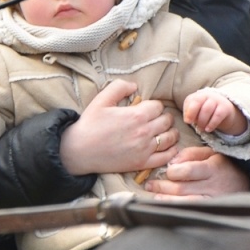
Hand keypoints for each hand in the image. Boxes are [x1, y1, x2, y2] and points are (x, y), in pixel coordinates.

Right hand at [58, 80, 176, 176]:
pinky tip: (167, 147)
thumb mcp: (101, 99)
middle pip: (167, 120)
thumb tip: (135, 85)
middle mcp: (144, 132)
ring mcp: (144, 149)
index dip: (154, 105)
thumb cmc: (89, 124)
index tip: (148, 108)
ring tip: (164, 131)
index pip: (159, 106)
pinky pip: (166, 157)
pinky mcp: (142, 163)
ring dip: (170, 132)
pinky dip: (171, 151)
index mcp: (136, 115)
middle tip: (157, 119)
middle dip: (163, 117)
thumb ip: (119, 87)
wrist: (79, 151)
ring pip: (170, 138)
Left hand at [144, 148, 249, 200]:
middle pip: (182, 188)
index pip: (189, 171)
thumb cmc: (222, 166)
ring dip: (167, 200)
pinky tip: (166, 205)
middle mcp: (212, 186)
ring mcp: (211, 200)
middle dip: (162, 186)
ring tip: (155, 195)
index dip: (174, 172)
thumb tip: (172, 162)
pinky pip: (190, 210)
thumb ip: (190, 154)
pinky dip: (175, 208)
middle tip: (150, 184)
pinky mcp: (210, 210)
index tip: (167, 171)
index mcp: (212, 168)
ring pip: (185, 203)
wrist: (243, 184)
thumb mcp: (209, 153)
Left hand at [183, 92, 244, 134]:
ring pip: (207, 109)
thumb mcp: (197, 112)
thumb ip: (190, 113)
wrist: (226, 111)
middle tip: (194, 125)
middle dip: (193, 114)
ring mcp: (217, 100)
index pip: (191, 100)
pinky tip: (208, 129)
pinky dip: (211, 124)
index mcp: (198, 96)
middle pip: (198, 102)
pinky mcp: (225, 108)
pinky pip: (217, 115)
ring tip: (201, 129)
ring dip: (202, 121)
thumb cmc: (207, 112)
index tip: (187, 121)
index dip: (188, 111)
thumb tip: (187, 120)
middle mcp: (207, 95)